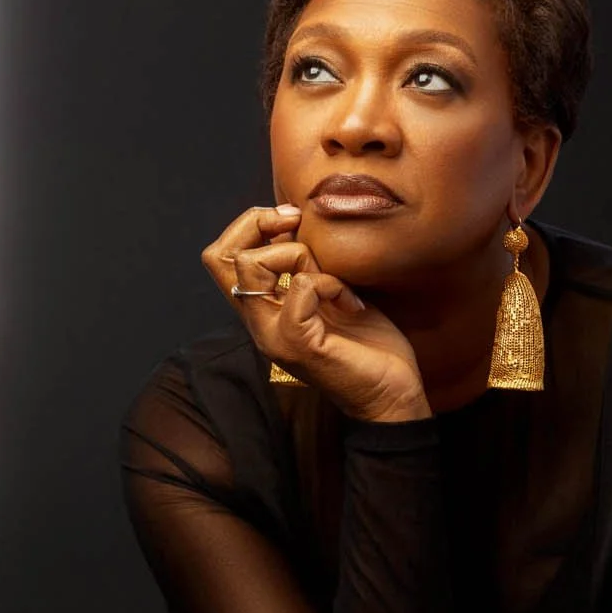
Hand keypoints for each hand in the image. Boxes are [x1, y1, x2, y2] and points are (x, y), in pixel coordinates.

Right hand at [201, 204, 429, 421]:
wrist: (391, 393)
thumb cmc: (368, 344)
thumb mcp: (333, 291)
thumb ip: (309, 265)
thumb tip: (298, 223)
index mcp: (263, 309)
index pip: (221, 257)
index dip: (249, 225)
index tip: (291, 219)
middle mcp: (259, 323)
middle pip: (220, 257)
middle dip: (258, 224)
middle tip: (298, 226)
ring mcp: (274, 336)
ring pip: (251, 267)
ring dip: (298, 254)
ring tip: (333, 277)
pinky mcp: (299, 344)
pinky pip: (301, 287)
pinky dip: (329, 282)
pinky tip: (351, 302)